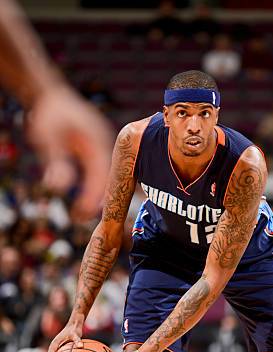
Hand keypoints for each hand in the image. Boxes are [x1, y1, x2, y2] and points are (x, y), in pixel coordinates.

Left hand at [28, 86, 113, 221]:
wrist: (50, 95)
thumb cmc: (49, 114)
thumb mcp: (49, 139)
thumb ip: (56, 162)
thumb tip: (59, 188)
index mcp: (97, 141)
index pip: (100, 174)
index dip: (94, 195)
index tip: (83, 211)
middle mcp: (103, 145)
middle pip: (107, 177)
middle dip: (97, 199)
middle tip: (82, 217)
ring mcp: (101, 147)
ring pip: (104, 176)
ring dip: (96, 194)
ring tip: (82, 213)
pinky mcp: (94, 150)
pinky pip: (97, 172)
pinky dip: (93, 186)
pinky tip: (85, 199)